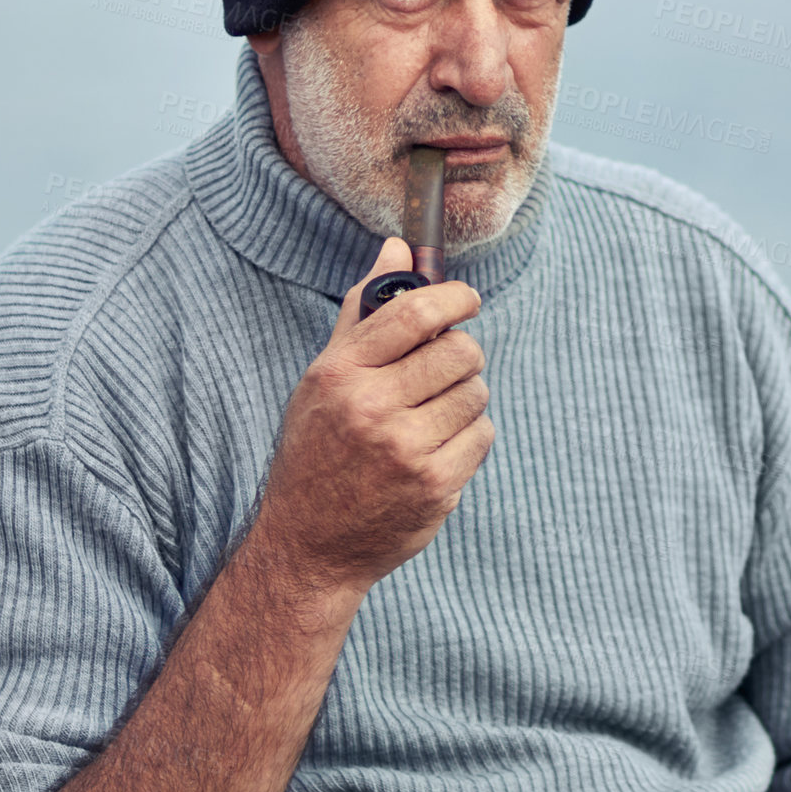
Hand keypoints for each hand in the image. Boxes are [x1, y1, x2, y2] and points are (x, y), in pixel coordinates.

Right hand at [255, 237, 493, 596]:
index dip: (454, 297)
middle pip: (459, 351)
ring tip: (434, 414)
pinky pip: (482, 434)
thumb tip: (398, 248)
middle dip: (461, 354)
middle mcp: (371, 409)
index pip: (414, 313)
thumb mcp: (324, 378)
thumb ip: (365, 312)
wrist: (308, 543)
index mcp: (340, 374)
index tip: (468, 300)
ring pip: (476, 392)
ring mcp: (405, 450)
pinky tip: (438, 447)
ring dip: (465, 397)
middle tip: (444, 370)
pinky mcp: (434, 486)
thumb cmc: (317, 449)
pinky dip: (469, 435)